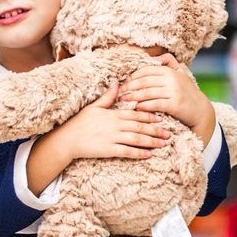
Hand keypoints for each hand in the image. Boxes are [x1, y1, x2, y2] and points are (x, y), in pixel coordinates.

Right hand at [53, 81, 170, 160]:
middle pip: (140, 127)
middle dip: (156, 130)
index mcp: (114, 114)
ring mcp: (112, 138)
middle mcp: (115, 125)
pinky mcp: (108, 150)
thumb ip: (108, 96)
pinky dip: (139, 153)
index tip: (162, 118)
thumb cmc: (80, 122)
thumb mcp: (94, 106)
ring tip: (163, 144)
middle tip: (168, 133)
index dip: (150, 116)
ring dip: (151, 141)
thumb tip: (116, 81)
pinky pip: (127, 151)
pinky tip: (149, 155)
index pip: (136, 114)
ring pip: (137, 139)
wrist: (67, 139)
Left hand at [120, 54, 215, 139]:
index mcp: (170, 71)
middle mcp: (172, 79)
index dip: (133, 76)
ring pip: (147, 92)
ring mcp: (174, 91)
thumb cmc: (188, 93)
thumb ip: (170, 62)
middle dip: (129, 87)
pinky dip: (144, 105)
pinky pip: (155, 104)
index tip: (124, 82)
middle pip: (144, 81)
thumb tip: (155, 57)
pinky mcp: (175, 104)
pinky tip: (137, 108)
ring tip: (123, 100)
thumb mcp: (181, 74)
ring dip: (133, 97)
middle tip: (119, 92)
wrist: (201, 111)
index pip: (146, 70)